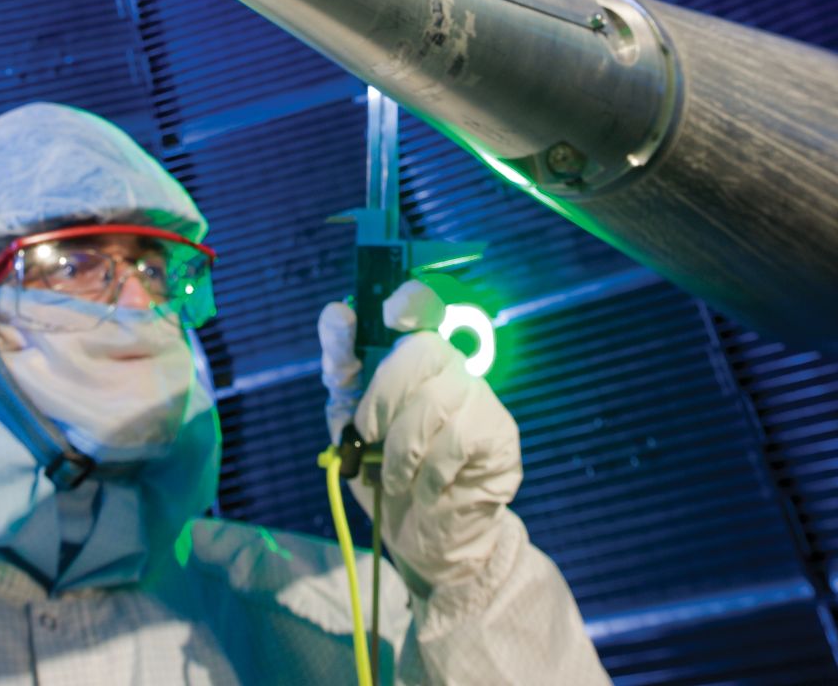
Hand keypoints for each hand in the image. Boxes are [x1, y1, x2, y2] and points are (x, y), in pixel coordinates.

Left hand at [318, 280, 522, 592]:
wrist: (419, 535)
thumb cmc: (382, 470)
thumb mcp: (347, 419)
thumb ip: (342, 365)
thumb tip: (337, 311)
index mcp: (414, 355)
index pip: (423, 304)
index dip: (411, 301)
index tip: (389, 314)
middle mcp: (453, 366)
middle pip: (422, 349)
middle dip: (382, 396)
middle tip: (368, 436)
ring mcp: (481, 397)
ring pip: (436, 400)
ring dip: (401, 448)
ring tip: (394, 478)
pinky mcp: (501, 434)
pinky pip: (458, 440)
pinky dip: (428, 472)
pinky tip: (425, 489)